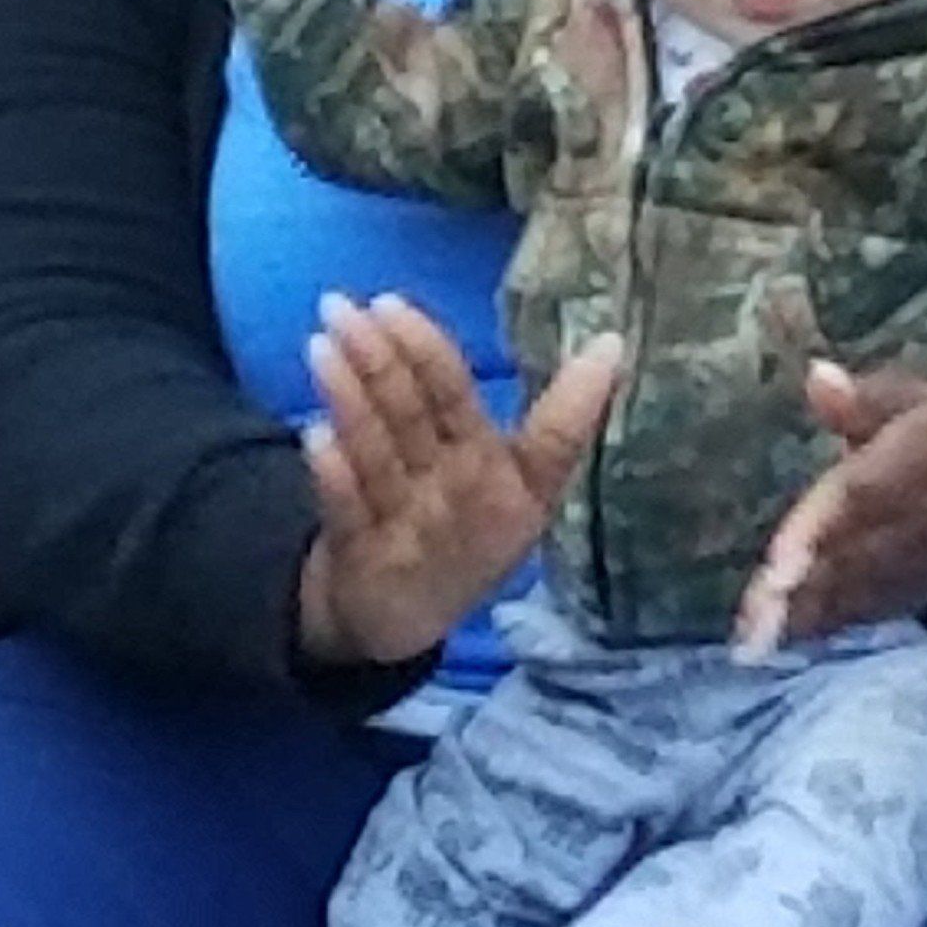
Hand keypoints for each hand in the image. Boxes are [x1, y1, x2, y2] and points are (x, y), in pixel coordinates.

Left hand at [297, 293, 620, 667]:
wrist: (409, 622)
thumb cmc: (470, 531)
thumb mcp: (528, 486)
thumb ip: (559, 419)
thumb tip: (613, 346)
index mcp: (499, 471)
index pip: (464, 400)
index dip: (434, 357)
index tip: (398, 305)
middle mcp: (454, 494)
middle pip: (415, 417)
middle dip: (381, 359)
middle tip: (344, 305)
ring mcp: (406, 526)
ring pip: (376, 454)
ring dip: (348, 399)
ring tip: (321, 345)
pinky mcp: (363, 556)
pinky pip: (347, 510)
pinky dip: (333, 474)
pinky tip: (313, 434)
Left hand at [736, 364, 926, 655]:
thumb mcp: (917, 400)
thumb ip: (865, 397)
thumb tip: (816, 375)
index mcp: (919, 461)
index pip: (864, 495)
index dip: (823, 525)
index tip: (782, 555)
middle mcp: (916, 521)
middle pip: (854, 554)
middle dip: (803, 585)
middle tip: (753, 612)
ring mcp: (914, 565)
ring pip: (856, 591)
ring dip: (805, 615)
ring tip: (752, 637)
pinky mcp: (909, 593)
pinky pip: (864, 612)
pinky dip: (822, 627)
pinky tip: (774, 641)